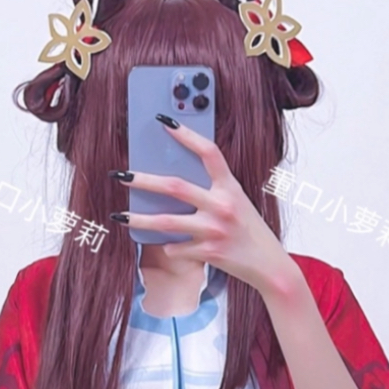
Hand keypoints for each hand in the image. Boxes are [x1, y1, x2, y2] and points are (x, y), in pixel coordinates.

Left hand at [109, 114, 299, 295]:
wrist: (269, 265)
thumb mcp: (236, 203)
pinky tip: (168, 246)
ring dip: (139, 219)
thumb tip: (172, 185)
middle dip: (144, 180)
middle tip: (121, 175)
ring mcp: (214, 230)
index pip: (209, 153)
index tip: (165, 123)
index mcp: (230, 188)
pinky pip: (176, 248)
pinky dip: (169, 247)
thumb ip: (212, 191)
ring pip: (166, 222)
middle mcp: (222, 206)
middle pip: (175, 187)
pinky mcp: (208, 252)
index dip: (187, 135)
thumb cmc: (249, 230)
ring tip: (119, 215)